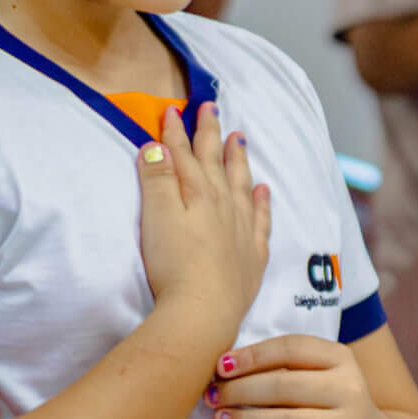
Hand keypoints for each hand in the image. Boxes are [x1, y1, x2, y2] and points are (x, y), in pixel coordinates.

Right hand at [136, 101, 270, 340]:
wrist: (203, 312)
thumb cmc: (174, 264)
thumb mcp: (157, 215)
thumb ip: (157, 179)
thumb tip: (155, 146)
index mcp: (197, 193)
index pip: (183, 154)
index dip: (175, 131)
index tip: (172, 109)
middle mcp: (223, 205)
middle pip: (216, 161)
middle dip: (210, 133)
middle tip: (211, 106)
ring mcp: (240, 230)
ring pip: (240, 184)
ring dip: (238, 159)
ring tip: (239, 137)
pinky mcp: (250, 257)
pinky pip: (260, 220)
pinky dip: (261, 202)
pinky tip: (262, 190)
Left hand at [208, 333, 397, 418]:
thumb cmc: (329, 406)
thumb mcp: (319, 377)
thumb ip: (283, 368)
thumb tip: (224, 368)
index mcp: (341, 359)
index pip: (292, 349)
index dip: (253, 355)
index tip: (221, 366)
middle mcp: (350, 391)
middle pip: (284, 386)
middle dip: (240, 391)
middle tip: (213, 397)